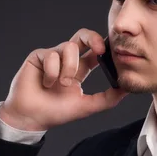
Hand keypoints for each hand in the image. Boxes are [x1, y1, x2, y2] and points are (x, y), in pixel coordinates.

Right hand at [0, 28, 128, 130]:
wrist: (30, 118)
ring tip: (61, 84)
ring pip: (69, 47)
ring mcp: (52, 56)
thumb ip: (107, 98)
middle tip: (100, 49)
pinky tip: (46, 83)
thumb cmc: (55, 112)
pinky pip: (52, 55)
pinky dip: (52, 72)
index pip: (93, 52)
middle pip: (82, 37)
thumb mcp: (86, 106)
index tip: (110, 53)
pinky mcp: (38, 56)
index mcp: (79, 69)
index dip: (103, 48)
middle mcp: (66, 60)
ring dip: (69, 68)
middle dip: (93, 38)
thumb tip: (126, 89)